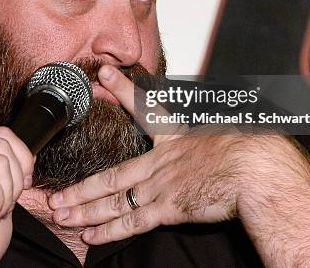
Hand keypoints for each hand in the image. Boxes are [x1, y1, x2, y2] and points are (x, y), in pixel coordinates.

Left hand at [47, 65, 293, 243]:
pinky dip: (108, 230)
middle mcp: (162, 161)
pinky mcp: (168, 206)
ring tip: (58, 214)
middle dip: (79, 187)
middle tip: (52, 193)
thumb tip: (242, 123)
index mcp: (178, 139)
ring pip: (112, 200)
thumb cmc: (254, 150)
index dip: (124, 91)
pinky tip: (89, 236)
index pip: (146, 111)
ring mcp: (160, 184)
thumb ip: (224, 132)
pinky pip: (130, 221)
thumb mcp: (235, 132)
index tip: (105, 75)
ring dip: (83, 210)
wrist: (257, 167)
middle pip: (111, 175)